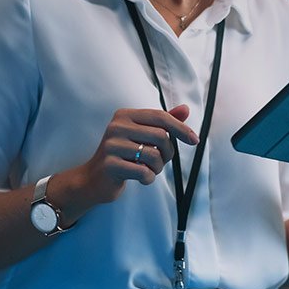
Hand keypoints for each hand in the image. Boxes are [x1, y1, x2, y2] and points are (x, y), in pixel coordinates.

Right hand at [55, 105, 200, 220]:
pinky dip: (148, 178)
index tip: (195, 140)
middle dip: (167, 153)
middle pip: (161, 136)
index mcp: (124, 115)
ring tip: (148, 170)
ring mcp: (111, 145)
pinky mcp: (110, 165)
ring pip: (154, 156)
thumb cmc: (123, 156)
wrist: (93, 179)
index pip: (160, 117)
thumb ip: (162, 123)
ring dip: (158, 168)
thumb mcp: (141, 136)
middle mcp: (116, 126)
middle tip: (160, 161)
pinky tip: (140, 178)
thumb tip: (186, 109)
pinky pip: (144, 172)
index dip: (181, 128)